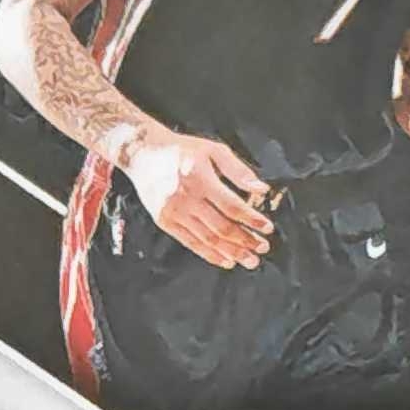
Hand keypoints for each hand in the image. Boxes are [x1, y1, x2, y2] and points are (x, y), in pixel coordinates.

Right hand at [121, 125, 272, 269]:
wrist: (142, 153)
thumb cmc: (181, 149)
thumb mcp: (213, 149)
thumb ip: (238, 170)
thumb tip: (261, 189)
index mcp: (200, 179)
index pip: (232, 206)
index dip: (252, 219)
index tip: (267, 228)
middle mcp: (186, 199)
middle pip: (221, 227)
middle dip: (245, 240)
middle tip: (263, 248)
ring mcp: (174, 213)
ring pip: (208, 239)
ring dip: (231, 252)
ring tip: (249, 260)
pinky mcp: (165, 222)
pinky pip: (191, 243)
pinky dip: (210, 254)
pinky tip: (226, 260)